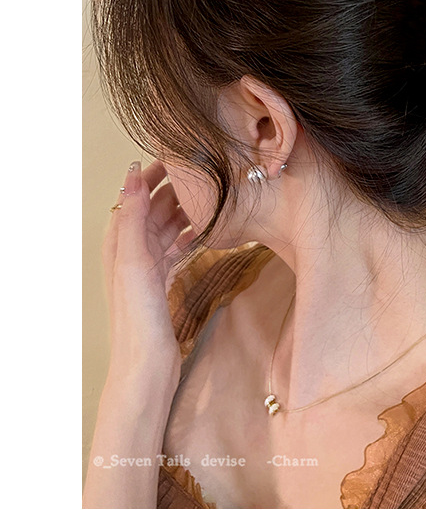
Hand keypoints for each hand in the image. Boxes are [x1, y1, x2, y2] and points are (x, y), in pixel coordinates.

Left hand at [102, 160, 195, 388]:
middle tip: (204, 172)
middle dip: (175, 188)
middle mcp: (131, 251)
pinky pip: (176, 248)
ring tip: (210, 197)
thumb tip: (132, 175)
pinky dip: (189, 236)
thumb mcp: (134, 260)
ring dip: (185, 210)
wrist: (147, 366)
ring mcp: (147, 267)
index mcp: (120, 241)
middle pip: (154, 208)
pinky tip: (206, 232)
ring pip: (167, 227)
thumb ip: (132, 217)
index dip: (154, 173)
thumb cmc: (137, 318)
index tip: (179, 154)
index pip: (135, 194)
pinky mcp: (162, 282)